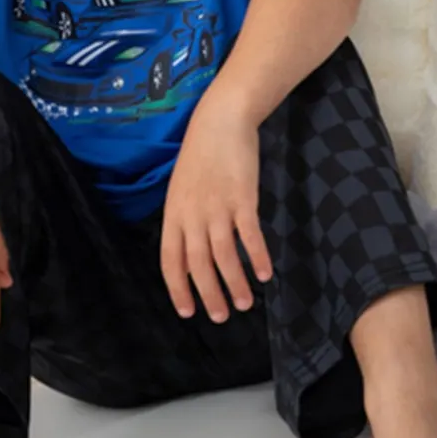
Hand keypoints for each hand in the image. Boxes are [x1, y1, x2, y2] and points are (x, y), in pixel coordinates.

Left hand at [160, 94, 270, 321]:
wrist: (220, 120)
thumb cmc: (201, 153)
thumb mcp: (181, 187)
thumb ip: (184, 218)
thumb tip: (189, 251)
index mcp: (174, 213)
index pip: (170, 261)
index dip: (178, 289)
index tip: (188, 312)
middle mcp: (192, 215)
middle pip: (198, 264)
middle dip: (210, 295)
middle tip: (222, 317)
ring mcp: (218, 207)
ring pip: (224, 256)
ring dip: (235, 283)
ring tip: (246, 303)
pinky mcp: (243, 198)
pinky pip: (249, 235)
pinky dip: (257, 257)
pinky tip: (266, 273)